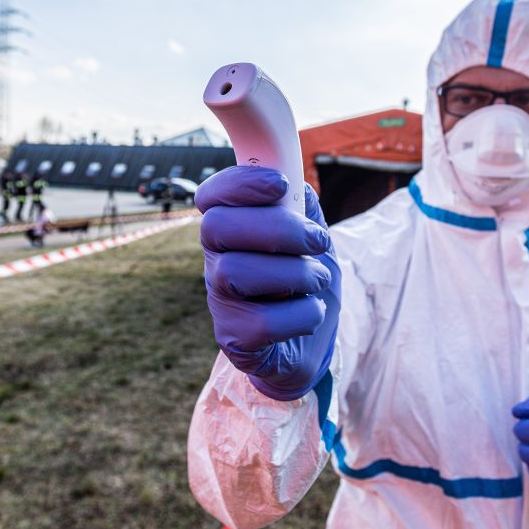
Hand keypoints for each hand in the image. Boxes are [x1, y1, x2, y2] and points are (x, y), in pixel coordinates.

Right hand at [196, 166, 340, 400]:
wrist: (313, 344)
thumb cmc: (307, 285)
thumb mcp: (313, 241)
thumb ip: (304, 210)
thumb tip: (297, 184)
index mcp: (232, 231)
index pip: (211, 196)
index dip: (239, 183)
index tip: (280, 184)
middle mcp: (216, 262)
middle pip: (218, 227)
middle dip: (277, 228)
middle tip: (317, 240)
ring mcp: (221, 301)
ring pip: (236, 272)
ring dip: (295, 273)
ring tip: (318, 280)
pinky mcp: (234, 338)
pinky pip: (262, 322)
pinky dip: (301, 313)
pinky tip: (311, 312)